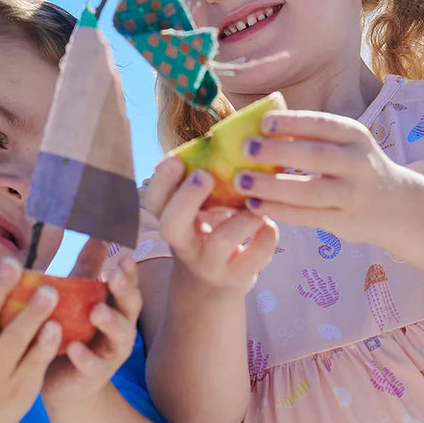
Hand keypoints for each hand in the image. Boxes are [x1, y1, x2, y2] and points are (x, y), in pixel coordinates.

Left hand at [41, 255, 141, 405]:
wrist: (64, 387)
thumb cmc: (66, 337)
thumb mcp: (69, 309)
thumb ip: (69, 284)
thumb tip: (51, 236)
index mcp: (114, 309)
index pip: (126, 286)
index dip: (129, 272)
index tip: (124, 255)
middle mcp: (119, 329)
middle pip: (131, 307)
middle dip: (125, 290)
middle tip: (115, 274)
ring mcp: (111, 354)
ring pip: (121, 337)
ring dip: (111, 322)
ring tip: (97, 312)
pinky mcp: (95, 376)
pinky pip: (94, 367)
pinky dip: (85, 357)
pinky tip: (73, 348)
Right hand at [144, 155, 278, 296]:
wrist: (213, 287)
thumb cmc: (208, 234)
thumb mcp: (199, 212)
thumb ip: (205, 185)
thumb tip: (231, 135)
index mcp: (172, 221)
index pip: (153, 203)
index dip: (161, 181)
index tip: (176, 161)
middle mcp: (185, 245)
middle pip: (171, 226)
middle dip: (186, 199)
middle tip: (205, 177)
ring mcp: (210, 264)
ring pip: (220, 241)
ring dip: (241, 217)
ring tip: (254, 202)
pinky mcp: (237, 277)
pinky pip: (254, 258)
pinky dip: (266, 236)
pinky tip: (269, 224)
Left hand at [228, 110, 403, 243]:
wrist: (396, 204)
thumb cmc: (354, 168)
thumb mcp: (346, 144)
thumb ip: (312, 137)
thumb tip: (257, 128)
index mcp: (355, 136)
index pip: (323, 124)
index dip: (293, 122)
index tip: (263, 122)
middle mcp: (358, 163)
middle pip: (315, 156)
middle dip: (278, 151)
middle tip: (245, 148)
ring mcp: (353, 195)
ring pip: (309, 191)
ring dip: (272, 186)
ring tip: (241, 181)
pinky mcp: (345, 222)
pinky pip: (307, 217)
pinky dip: (279, 211)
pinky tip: (255, 206)